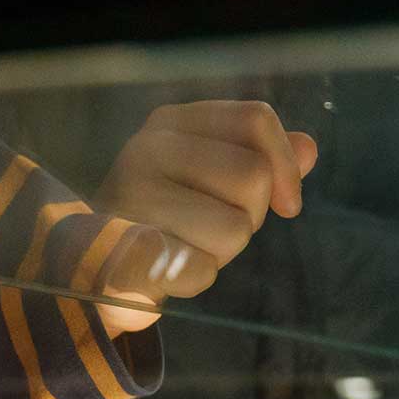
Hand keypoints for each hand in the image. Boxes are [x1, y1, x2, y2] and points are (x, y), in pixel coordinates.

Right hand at [91, 100, 318, 334]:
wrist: (89, 272)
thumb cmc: (161, 221)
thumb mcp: (210, 178)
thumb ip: (259, 159)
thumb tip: (309, 150)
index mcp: (168, 122)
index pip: (256, 119)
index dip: (285, 164)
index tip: (288, 204)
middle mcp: (144, 150)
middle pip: (254, 177)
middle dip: (248, 216)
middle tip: (209, 230)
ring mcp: (128, 201)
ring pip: (235, 229)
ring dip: (222, 252)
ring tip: (184, 249)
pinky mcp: (122, 257)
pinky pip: (200, 270)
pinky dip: (197, 278)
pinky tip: (172, 275)